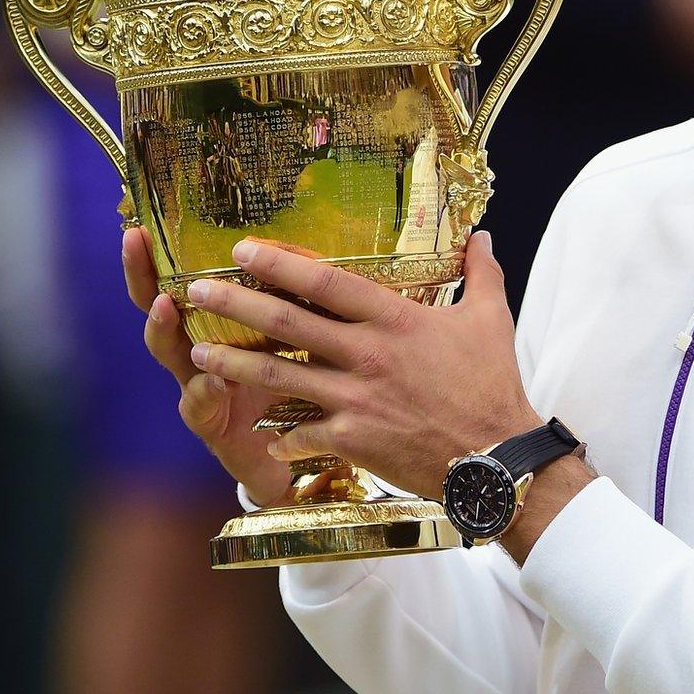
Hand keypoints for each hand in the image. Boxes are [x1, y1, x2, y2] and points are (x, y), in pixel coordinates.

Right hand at [122, 226, 291, 506]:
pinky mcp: (212, 426)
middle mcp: (199, 352)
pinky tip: (214, 381)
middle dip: (142, 275)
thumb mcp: (296, 339)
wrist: (296, 456)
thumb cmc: (297, 387)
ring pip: (170, 354)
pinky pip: (199, 406)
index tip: (145, 221)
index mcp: (219, 325)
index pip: (184, 281)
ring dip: (163, 328)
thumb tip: (305, 250)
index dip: (164, 253)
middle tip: (133, 242)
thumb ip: (295, 304)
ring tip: (165, 306)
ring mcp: (199, 387)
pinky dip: (205, 392)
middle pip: (159, 308)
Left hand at [183, 231, 543, 499]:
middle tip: (197, 291)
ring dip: (234, 364)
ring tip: (196, 355)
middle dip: (237, 304)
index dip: (280, 263)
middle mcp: (367, 354)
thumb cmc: (493, 385)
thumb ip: (481, 275)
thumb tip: (482, 236)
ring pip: (281, 375)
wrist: (496, 457)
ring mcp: (355, 398)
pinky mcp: (353, 438)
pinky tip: (262, 436)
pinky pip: (304, 435)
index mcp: (395, 319)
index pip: (326, 282)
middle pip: (288, 322)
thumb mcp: (490, 321)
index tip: (243, 249)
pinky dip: (280, 437)